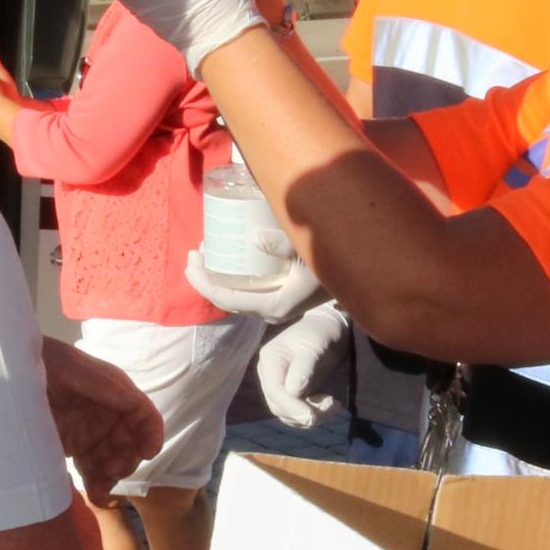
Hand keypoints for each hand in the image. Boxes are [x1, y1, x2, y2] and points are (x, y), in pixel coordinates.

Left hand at [40, 336, 164, 505]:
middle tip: (112, 472)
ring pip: (113, 459)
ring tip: (100, 491)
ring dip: (112, 476)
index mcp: (113, 390)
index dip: (151, 432)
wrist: (6, 371)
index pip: (143, 413)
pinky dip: (96, 482)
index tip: (148, 452)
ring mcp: (90, 430)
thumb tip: (133, 404)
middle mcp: (106, 412)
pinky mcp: (72, 445)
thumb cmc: (43, 362)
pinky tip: (95, 495)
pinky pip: (92, 467)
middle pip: (130, 442)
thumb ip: (105, 386)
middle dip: (127, 459)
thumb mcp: (74, 369)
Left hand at [184, 231, 320, 322]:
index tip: (191, 261)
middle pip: (227, 299)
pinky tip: (227, 261)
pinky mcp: (280, 298)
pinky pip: (247, 292)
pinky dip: (232, 278)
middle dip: (205, 278)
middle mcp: (271, 311)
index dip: (204, 282)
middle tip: (192, 254)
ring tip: (205, 254)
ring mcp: (275, 307)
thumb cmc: (333, 263)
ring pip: (236, 296)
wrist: (358, 275)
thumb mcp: (307, 252)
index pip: (227, 299)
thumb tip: (256, 237)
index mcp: (273, 306)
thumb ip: (283, 244)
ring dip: (217, 277)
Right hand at [253, 302, 349, 430]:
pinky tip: (329, 403)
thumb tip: (293, 392)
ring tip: (333, 404)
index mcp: (270, 360)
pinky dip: (313, 414)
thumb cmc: (322, 332)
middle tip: (333, 405)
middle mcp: (269, 374)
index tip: (313, 417)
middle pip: (278, 406)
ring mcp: (278, 385)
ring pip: (287, 413)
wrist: (329, 329)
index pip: (275, 391)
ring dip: (311, 415)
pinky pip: (296, 413)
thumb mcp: (315, 346)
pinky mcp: (291, 393)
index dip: (292, 407)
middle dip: (305, 412)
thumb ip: (304, 368)